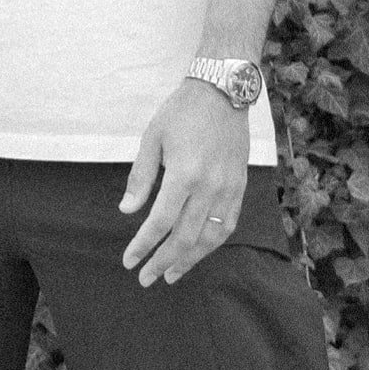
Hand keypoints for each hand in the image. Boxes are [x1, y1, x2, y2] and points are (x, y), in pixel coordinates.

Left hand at [119, 78, 249, 287]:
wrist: (222, 91)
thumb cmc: (182, 111)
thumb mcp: (152, 137)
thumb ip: (141, 176)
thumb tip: (128, 210)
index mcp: (184, 174)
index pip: (160, 222)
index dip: (143, 245)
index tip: (129, 260)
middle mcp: (209, 186)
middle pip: (185, 237)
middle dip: (163, 261)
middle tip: (146, 278)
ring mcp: (228, 188)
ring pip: (210, 237)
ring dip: (190, 259)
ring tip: (172, 273)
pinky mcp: (240, 186)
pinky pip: (229, 224)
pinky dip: (212, 242)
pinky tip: (199, 250)